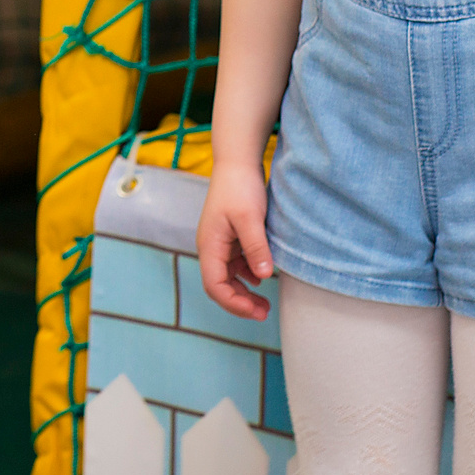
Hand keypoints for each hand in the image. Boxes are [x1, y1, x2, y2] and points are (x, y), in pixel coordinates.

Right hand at [196, 167, 276, 321]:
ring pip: (228, 277)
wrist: (237, 161)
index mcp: (210, 246)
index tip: (256, 310)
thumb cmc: (240, 186)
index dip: (234, 303)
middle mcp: (211, 248)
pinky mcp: (231, 237)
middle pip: (220, 286)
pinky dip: (248, 276)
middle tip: (264, 312)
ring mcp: (220, 243)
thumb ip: (256, 247)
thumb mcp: (250, 218)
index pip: (215, 286)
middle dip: (240, 303)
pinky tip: (262, 278)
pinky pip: (236, 265)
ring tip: (265, 303)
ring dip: (244, 292)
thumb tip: (263, 276)